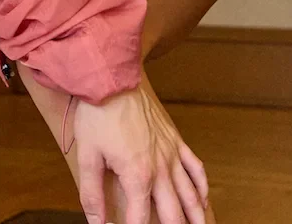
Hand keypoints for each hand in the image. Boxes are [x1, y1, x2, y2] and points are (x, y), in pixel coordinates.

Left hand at [70, 74, 211, 223]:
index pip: (140, 219)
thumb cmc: (97, 117)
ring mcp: (172, 155)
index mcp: (138, 176)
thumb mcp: (87, 157)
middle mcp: (161, 169)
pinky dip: (202, 186)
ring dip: (197, 216)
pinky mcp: (176, 141)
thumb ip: (92, 194)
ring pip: (192, 194)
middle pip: (174, 213)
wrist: (112, 81)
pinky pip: (196, 167)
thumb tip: (96, 221)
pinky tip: (204, 198)